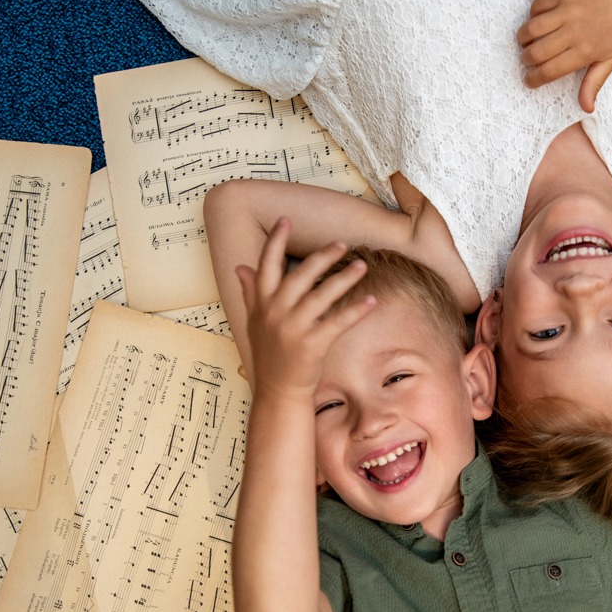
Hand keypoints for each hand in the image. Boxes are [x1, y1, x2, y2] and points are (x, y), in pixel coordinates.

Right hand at [236, 219, 375, 403]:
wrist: (278, 391)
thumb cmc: (270, 354)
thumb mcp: (254, 322)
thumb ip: (251, 292)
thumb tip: (241, 267)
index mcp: (262, 304)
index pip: (266, 266)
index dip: (275, 242)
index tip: (285, 219)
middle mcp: (275, 313)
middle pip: (300, 276)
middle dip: (322, 257)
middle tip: (342, 243)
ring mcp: (293, 329)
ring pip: (322, 296)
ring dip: (344, 278)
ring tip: (362, 264)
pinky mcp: (312, 345)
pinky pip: (338, 321)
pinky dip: (355, 310)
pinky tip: (371, 299)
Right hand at [517, 0, 611, 111]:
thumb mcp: (610, 59)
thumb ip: (594, 83)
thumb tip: (586, 109)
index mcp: (586, 52)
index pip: (550, 71)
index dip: (534, 79)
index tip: (528, 81)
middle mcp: (575, 32)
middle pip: (536, 52)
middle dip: (526, 60)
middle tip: (527, 60)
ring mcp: (568, 11)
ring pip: (531, 29)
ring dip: (523, 38)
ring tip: (527, 42)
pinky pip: (536, 7)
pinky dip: (532, 16)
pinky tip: (538, 22)